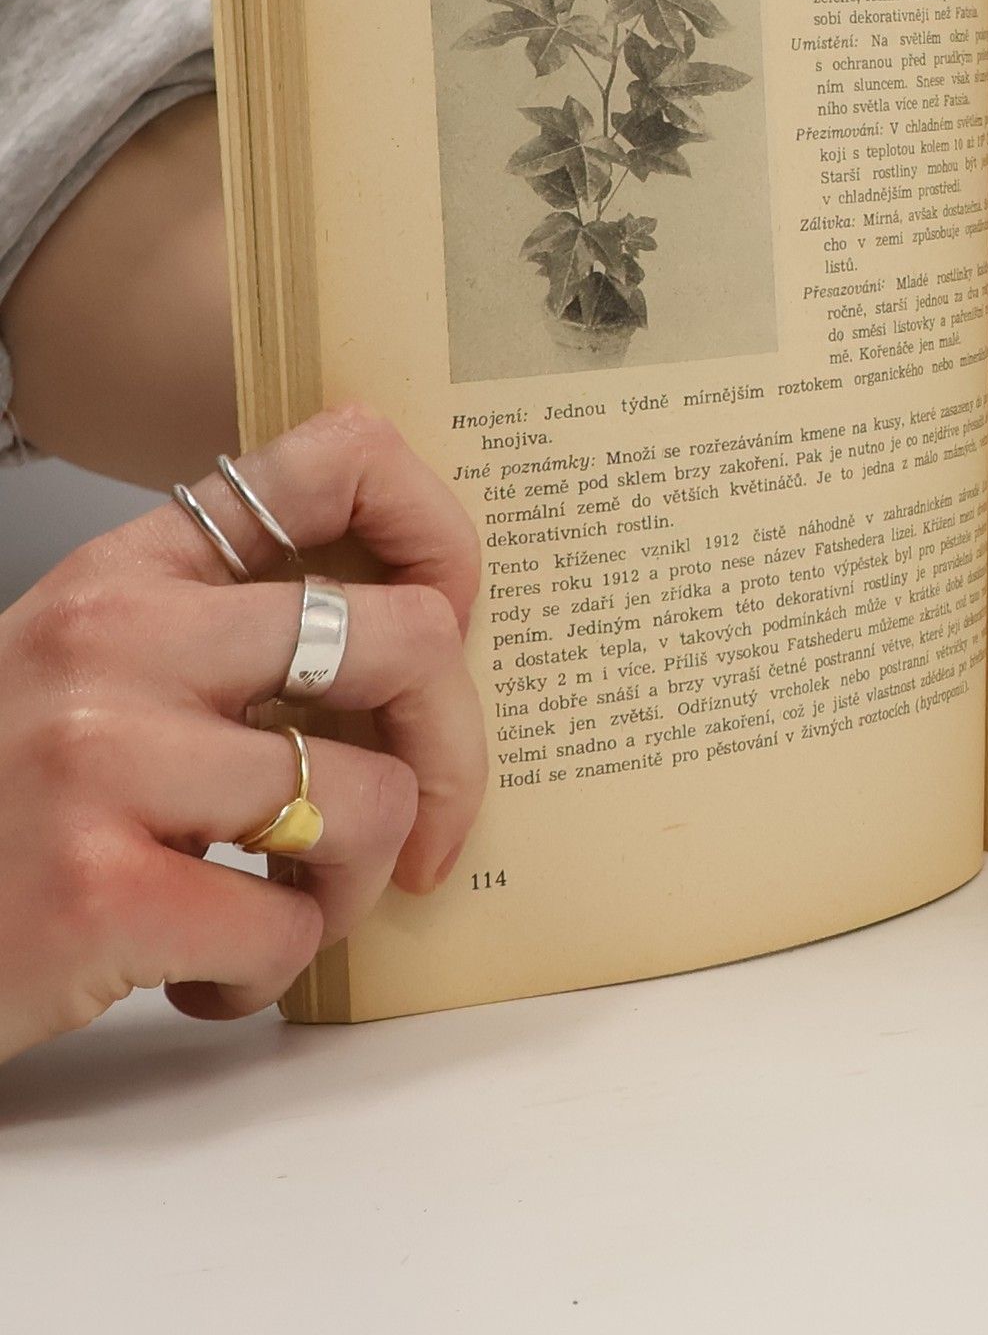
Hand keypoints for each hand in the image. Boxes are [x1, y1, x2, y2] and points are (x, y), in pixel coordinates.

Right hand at [0, 405, 483, 1062]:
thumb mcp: (82, 668)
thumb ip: (219, 631)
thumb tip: (415, 640)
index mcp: (129, 573)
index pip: (338, 467)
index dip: (439, 534)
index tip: (452, 619)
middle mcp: (118, 640)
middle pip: (409, 639)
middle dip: (449, 747)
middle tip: (422, 822)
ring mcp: (103, 760)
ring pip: (371, 800)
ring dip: (350, 887)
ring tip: (279, 908)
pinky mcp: (97, 894)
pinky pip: (290, 929)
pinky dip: (268, 971)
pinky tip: (202, 974)